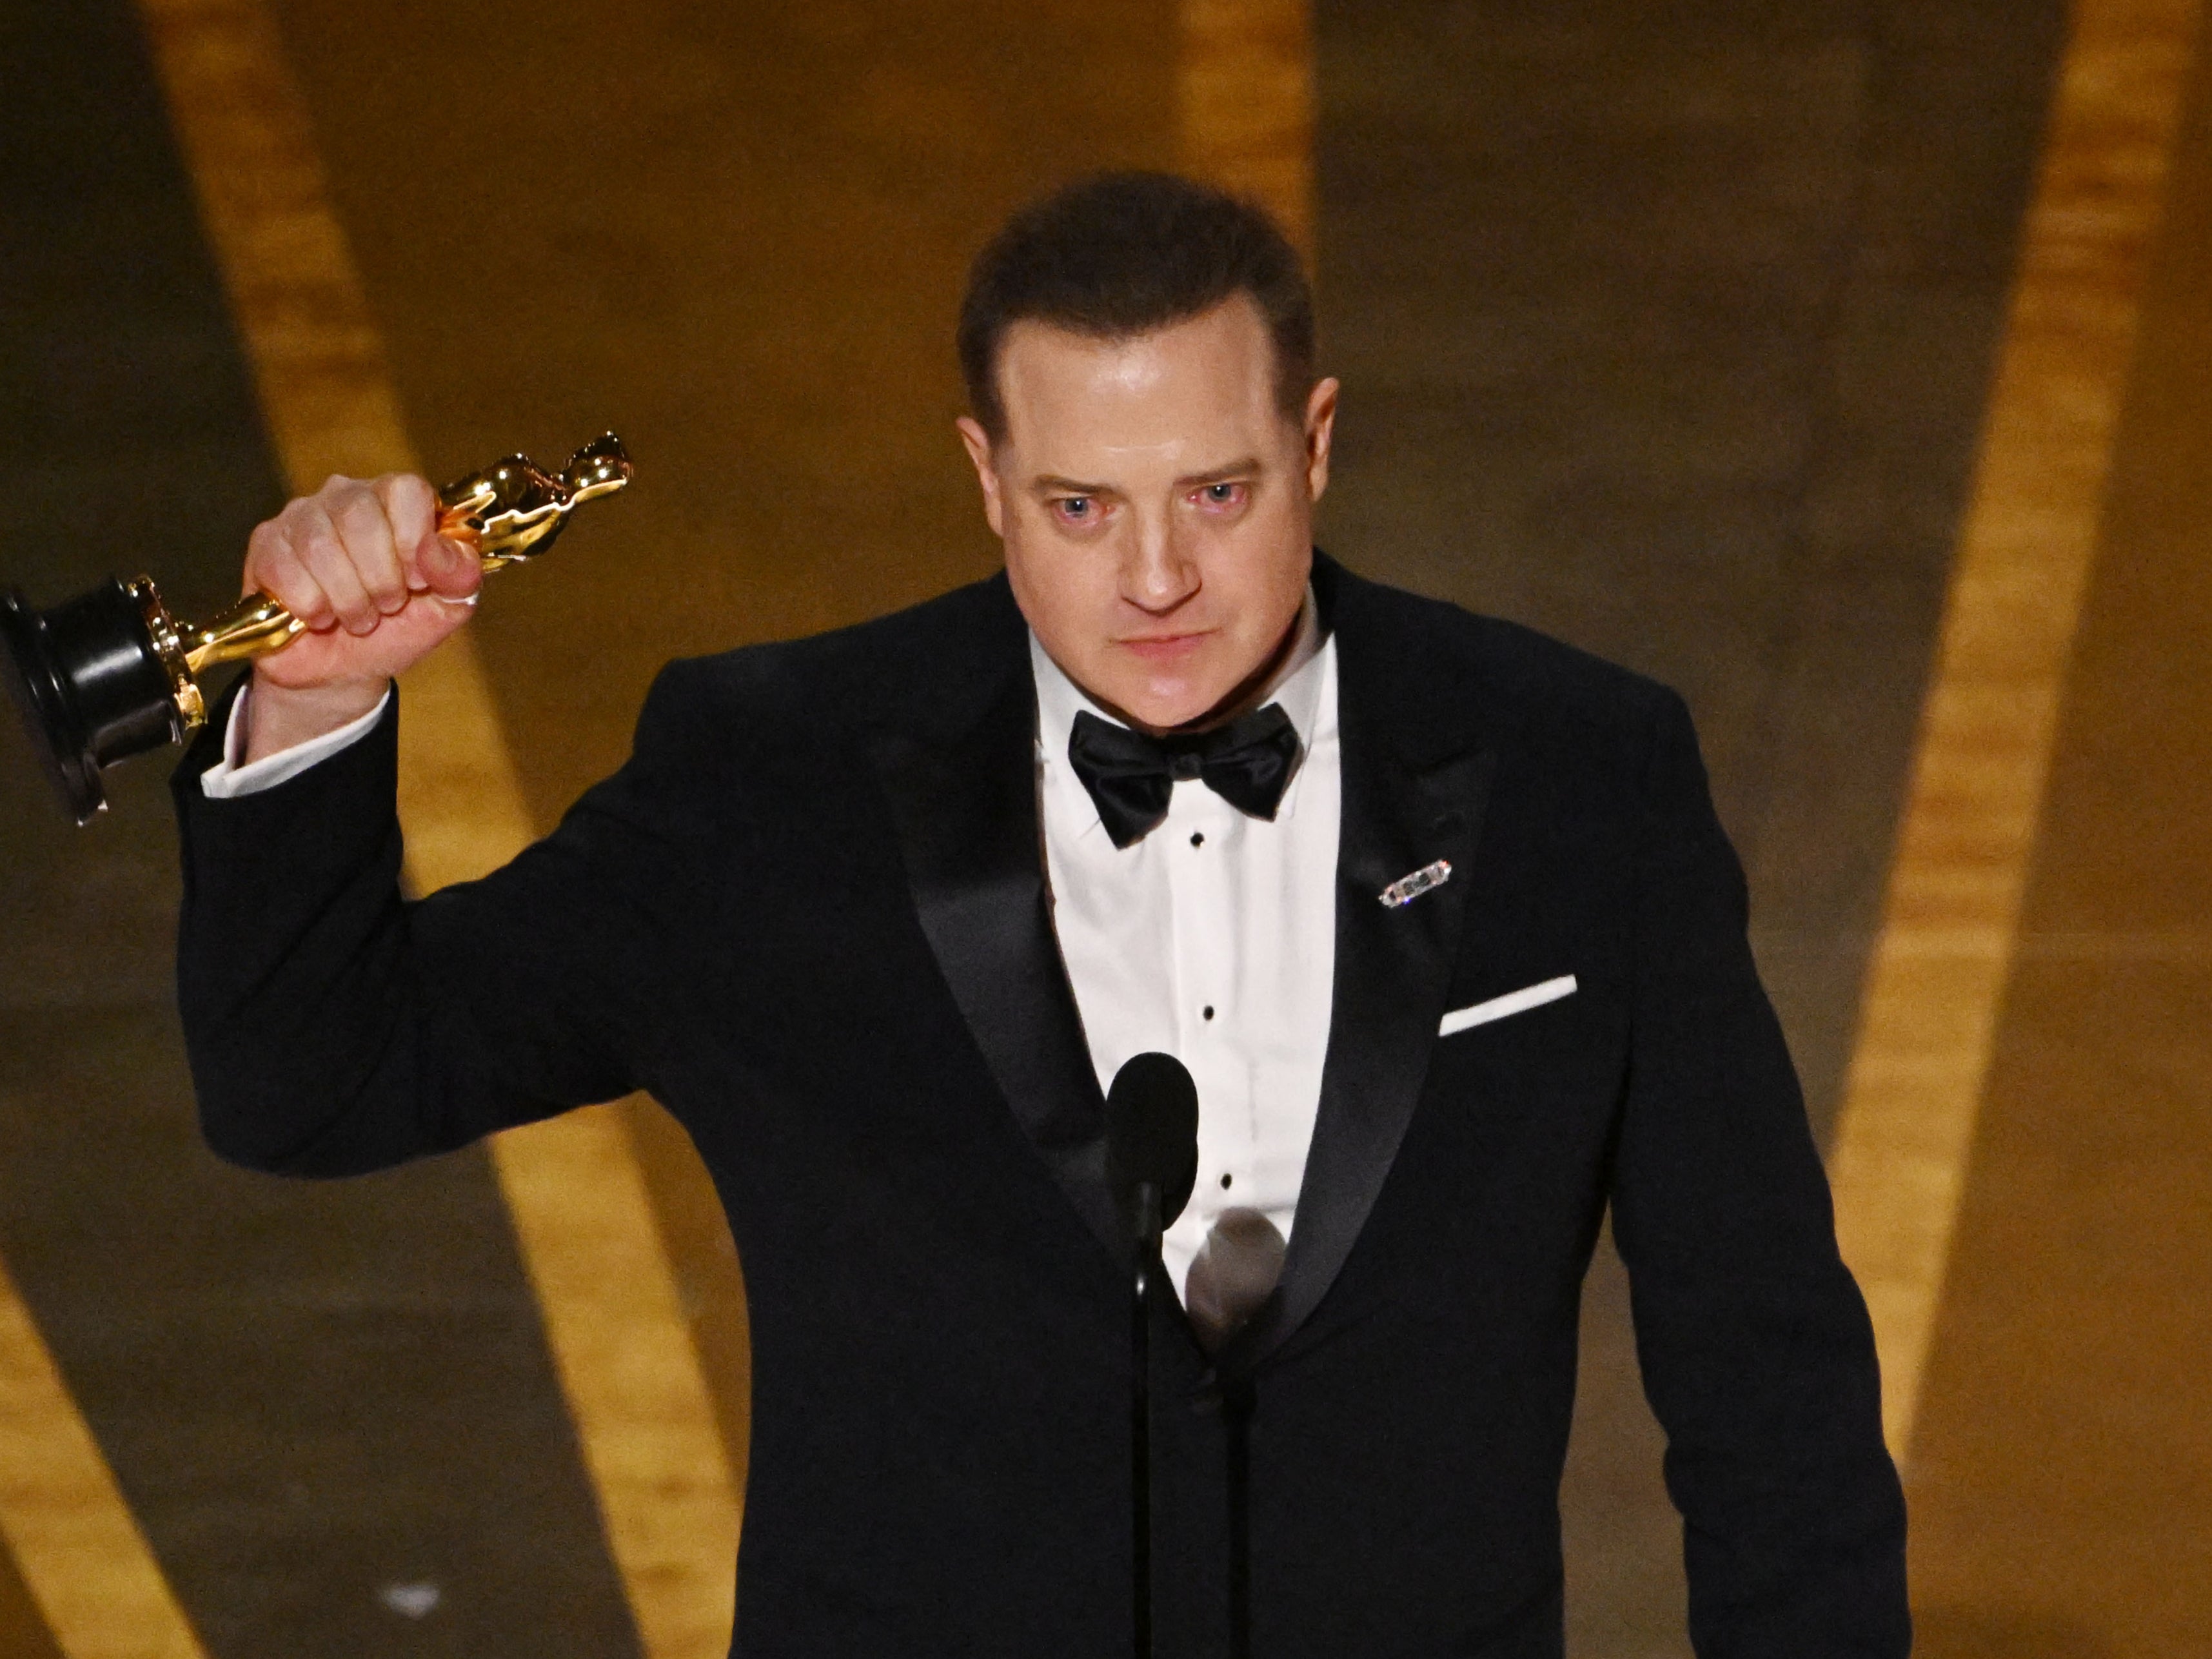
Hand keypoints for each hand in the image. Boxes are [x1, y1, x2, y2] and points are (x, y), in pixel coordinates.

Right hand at [238, 473, 482, 760]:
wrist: (342, 671)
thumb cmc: (395, 630)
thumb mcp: (445, 608)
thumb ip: (460, 576)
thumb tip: (437, 550)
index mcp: (397, 502)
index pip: (406, 490)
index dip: (414, 540)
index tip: (416, 581)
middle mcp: (346, 496)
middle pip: (359, 513)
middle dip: (379, 576)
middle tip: (386, 605)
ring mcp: (301, 516)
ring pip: (320, 544)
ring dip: (347, 598)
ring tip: (356, 617)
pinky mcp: (266, 544)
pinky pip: (286, 568)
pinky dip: (311, 605)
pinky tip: (319, 616)